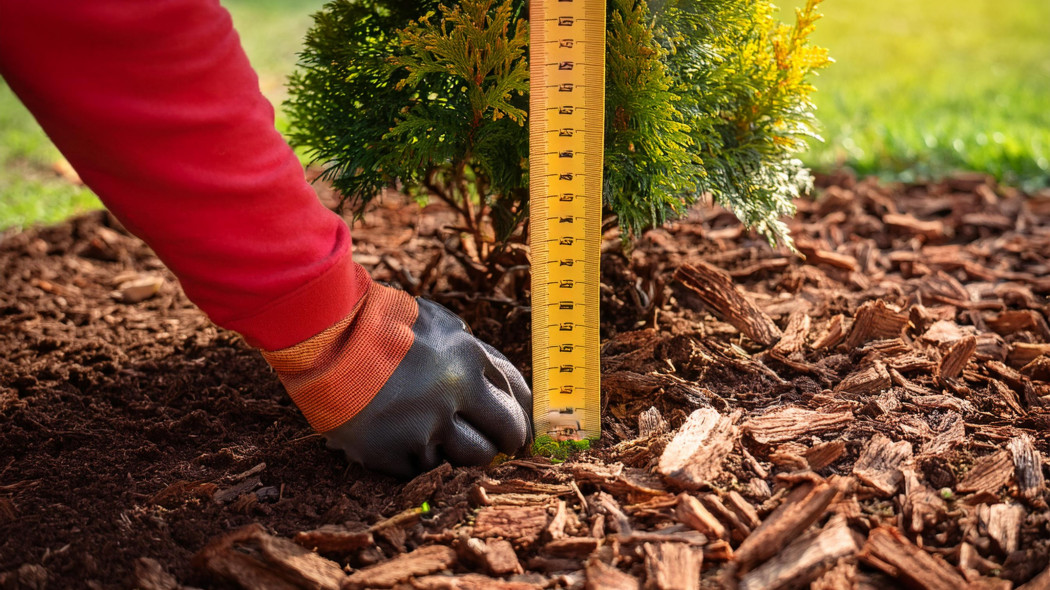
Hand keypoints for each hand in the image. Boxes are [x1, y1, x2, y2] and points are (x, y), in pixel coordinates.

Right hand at [263, 284, 531, 477]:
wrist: (326, 339)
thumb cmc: (382, 324)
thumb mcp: (438, 323)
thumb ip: (470, 351)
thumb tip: (499, 382)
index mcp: (469, 359)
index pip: (516, 397)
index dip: (521, 415)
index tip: (518, 426)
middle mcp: (454, 395)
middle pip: (504, 433)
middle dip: (508, 442)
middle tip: (501, 447)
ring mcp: (426, 427)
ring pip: (473, 459)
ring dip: (470, 455)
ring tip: (455, 446)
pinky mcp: (396, 453)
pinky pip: (428, 469)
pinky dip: (426, 460)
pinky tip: (415, 445)